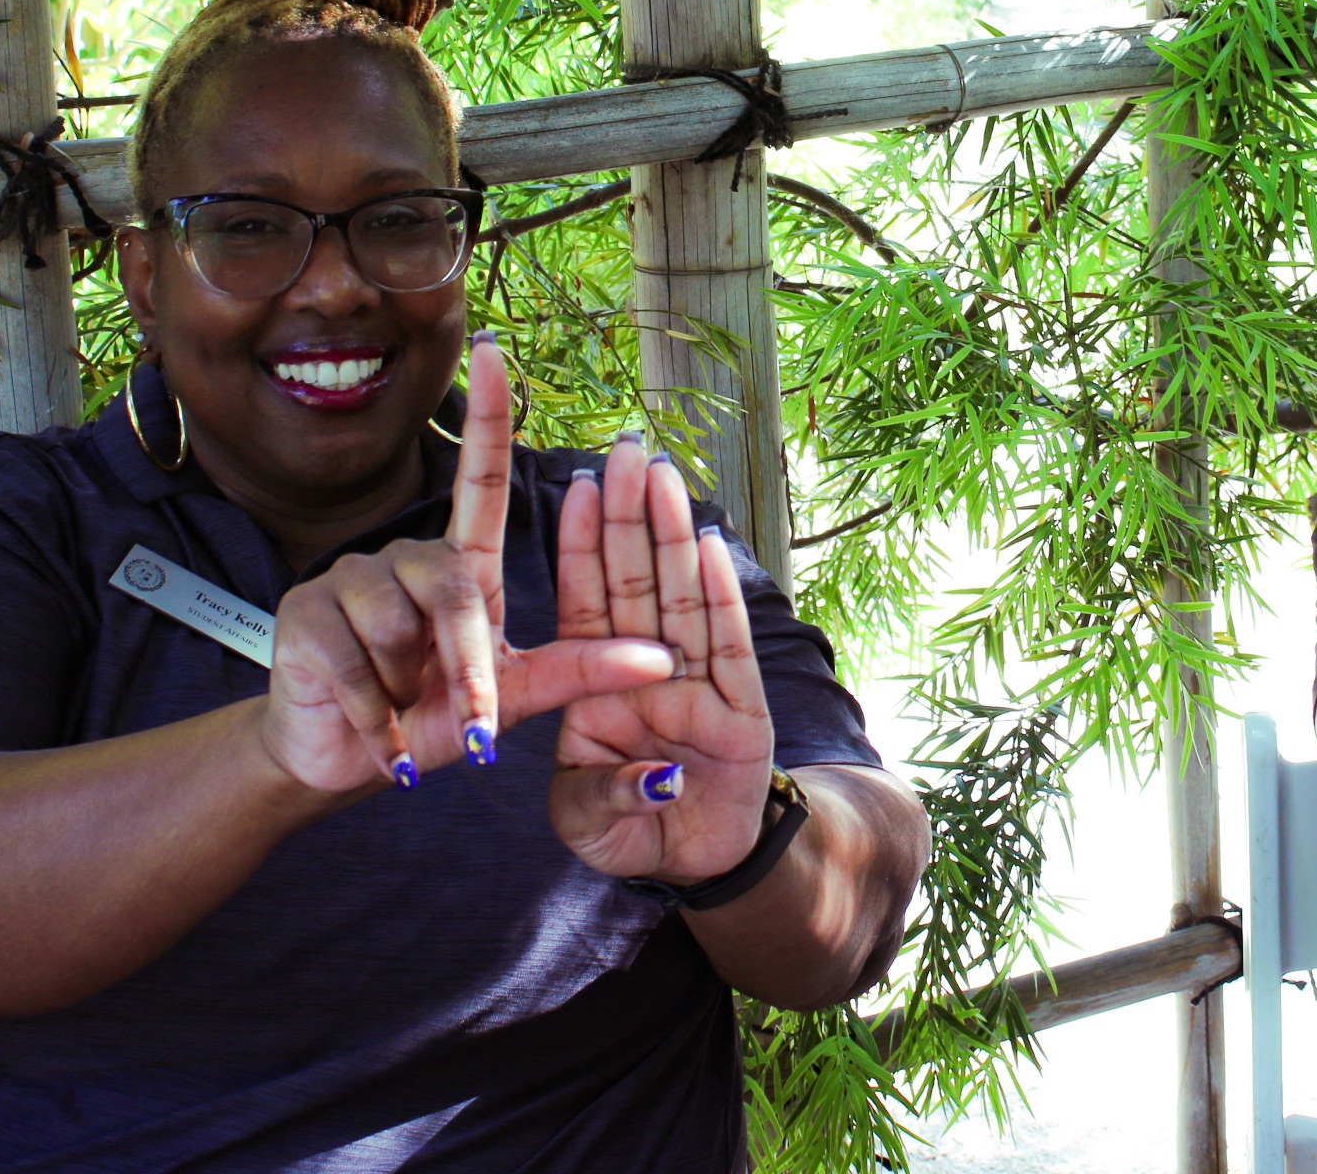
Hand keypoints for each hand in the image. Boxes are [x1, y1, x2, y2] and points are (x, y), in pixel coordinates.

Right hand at [260, 336, 676, 794]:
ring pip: (400, 628)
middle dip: (467, 666)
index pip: (481, 479)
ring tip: (402, 712)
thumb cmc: (432, 718)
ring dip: (411, 692)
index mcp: (462, 566)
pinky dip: (377, 723)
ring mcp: (351, 577)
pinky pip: (356, 668)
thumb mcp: (515, 697)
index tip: (494, 351)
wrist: (342, 761)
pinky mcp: (305, 612)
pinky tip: (378, 742)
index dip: (488, 416)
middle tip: (474, 728)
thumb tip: (666, 656)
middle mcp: (407, 556)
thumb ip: (582, 670)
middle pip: (454, 587)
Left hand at [547, 437, 777, 882]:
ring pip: (681, 598)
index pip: (588, 602)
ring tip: (663, 476)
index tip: (575, 486)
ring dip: (672, 536)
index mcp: (599, 684)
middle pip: (636, 582)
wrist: (694, 868)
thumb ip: (604, 795)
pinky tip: (711, 546)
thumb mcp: (586, 822)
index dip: (582, 546)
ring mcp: (698, 684)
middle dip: (627, 516)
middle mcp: (648, 671)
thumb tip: (659, 773)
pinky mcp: (742, 710)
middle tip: (622, 449)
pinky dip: (719, 597)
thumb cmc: (628, 834)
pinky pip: (729, 646)